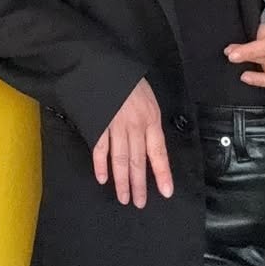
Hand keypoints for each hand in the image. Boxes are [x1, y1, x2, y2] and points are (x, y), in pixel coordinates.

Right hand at [92, 78, 172, 207]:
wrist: (102, 62)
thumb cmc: (127, 78)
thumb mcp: (147, 97)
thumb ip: (148, 120)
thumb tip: (149, 142)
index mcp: (150, 118)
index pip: (159, 152)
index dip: (163, 173)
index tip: (166, 192)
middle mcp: (135, 125)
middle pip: (138, 160)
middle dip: (139, 184)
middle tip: (138, 202)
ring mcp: (115, 125)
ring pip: (121, 159)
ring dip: (122, 180)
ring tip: (124, 197)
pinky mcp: (98, 123)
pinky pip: (100, 148)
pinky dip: (100, 164)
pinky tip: (102, 178)